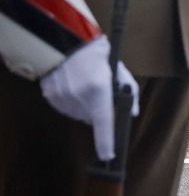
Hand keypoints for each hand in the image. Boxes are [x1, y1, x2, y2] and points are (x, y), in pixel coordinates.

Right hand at [39, 35, 139, 161]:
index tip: (108, 156)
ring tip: (85, 87)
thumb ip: (129, 92)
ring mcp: (62, 97)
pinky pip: (65, 108)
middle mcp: (79, 97)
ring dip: (84, 108)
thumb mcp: (119, 71)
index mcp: (98, 90)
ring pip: (78, 115)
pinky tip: (73, 87)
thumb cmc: (97, 55)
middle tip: (99, 95)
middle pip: (92, 119)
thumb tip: (132, 112)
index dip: (106, 143)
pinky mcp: (50, 95)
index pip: (103, 124)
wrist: (65, 40)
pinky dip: (71, 102)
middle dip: (98, 112)